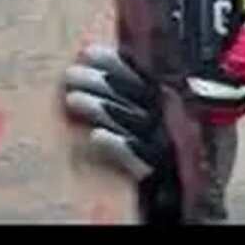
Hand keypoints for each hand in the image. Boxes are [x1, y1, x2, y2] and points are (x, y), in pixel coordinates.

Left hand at [63, 44, 167, 180]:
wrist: (173, 192)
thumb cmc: (149, 148)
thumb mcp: (142, 115)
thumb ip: (124, 92)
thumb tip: (86, 56)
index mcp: (166, 101)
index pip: (140, 75)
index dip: (114, 62)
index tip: (87, 52)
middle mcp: (168, 119)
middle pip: (134, 94)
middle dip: (101, 81)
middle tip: (70, 74)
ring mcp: (164, 144)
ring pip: (131, 121)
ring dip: (102, 108)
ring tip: (72, 98)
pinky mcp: (158, 171)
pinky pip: (139, 157)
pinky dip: (119, 145)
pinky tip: (96, 136)